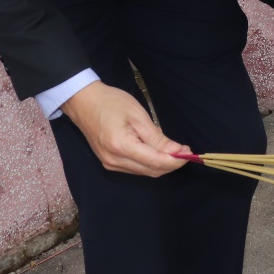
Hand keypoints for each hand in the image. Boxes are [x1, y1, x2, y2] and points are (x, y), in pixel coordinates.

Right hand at [61, 80, 187, 176]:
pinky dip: (149, 163)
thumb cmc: (111, 103)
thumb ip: (157, 137)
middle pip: (151, 171)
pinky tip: (157, 152)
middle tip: (185, 151)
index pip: (155, 162)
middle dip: (171, 164)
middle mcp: (114, 161)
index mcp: (121, 147)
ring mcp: (110, 164)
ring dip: (161, 164)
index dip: (175, 161)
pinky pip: (135, 168)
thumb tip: (176, 152)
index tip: (190, 153)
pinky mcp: (109, 162)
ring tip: (174, 151)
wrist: (83, 102)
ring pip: (144, 172)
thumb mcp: (138, 116)